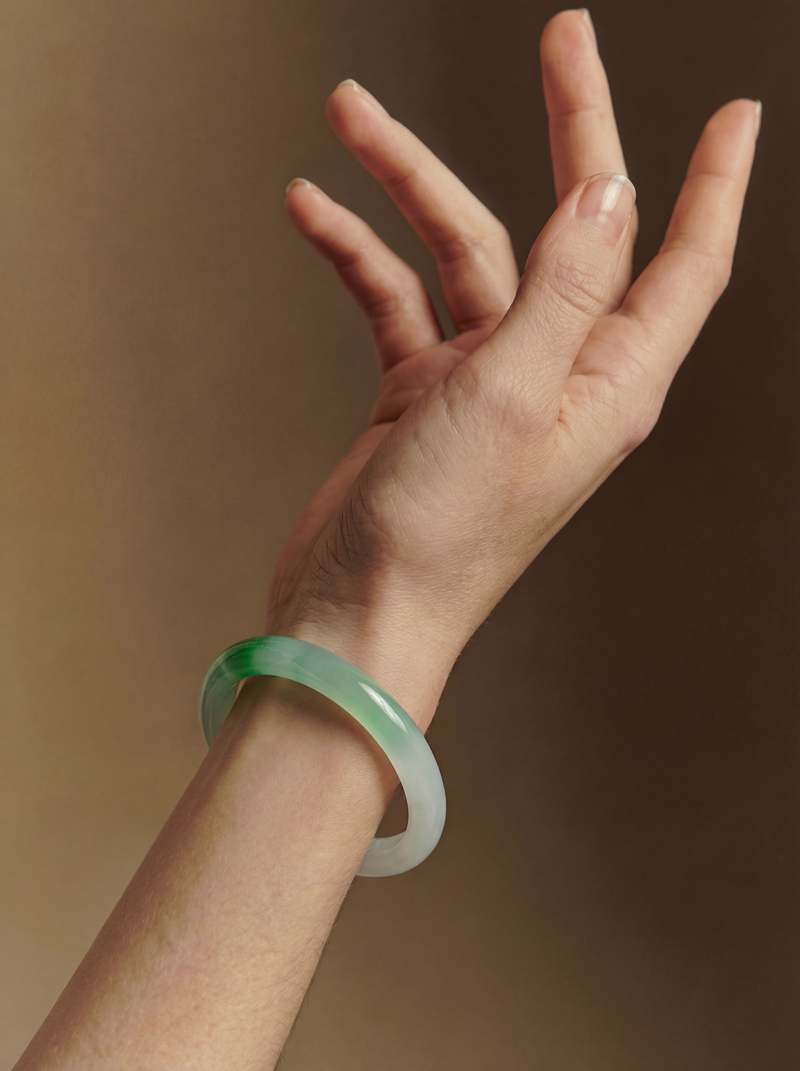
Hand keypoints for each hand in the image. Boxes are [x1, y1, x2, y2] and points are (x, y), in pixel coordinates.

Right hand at [270, 10, 758, 719]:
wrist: (359, 613)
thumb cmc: (440, 535)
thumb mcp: (511, 396)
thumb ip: (563, 289)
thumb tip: (611, 193)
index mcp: (607, 382)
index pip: (685, 263)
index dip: (715, 184)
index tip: (733, 113)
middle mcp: (558, 374)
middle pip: (573, 226)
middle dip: (567, 130)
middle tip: (563, 40)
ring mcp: (489, 380)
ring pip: (463, 251)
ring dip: (407, 186)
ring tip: (348, 119)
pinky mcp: (425, 393)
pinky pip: (399, 299)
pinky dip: (360, 254)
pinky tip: (313, 213)